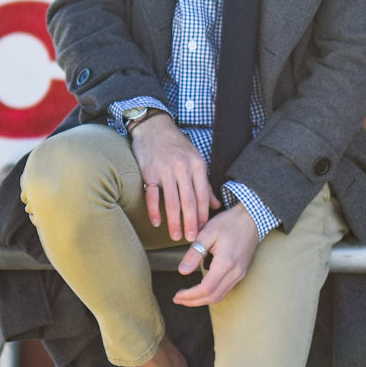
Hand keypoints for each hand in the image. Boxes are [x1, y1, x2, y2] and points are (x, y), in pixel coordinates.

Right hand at [130, 112, 217, 242]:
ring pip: (172, 200)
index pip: (202, 195)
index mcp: (197, 165)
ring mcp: (165, 170)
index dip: (203, 215)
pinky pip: (153, 195)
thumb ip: (205, 184)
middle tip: (191, 239)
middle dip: (191, 222)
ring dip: (174, 221)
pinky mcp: (149, 172)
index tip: (203, 230)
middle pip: (188, 201)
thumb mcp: (196, 160)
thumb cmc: (176, 145)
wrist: (154, 127)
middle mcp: (182, 168)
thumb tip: (216, 205)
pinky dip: (154, 210)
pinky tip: (157, 223)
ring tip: (175, 236)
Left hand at [173, 204, 260, 307]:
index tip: (177, 295)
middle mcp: (235, 272)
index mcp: (226, 263)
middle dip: (193, 301)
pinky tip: (200, 290)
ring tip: (186, 297)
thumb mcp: (208, 233)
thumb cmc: (229, 223)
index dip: (190, 295)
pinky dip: (211, 295)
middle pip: (213, 297)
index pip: (206, 288)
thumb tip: (182, 271)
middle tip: (177, 299)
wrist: (252, 218)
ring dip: (202, 300)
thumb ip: (194, 253)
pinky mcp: (240, 273)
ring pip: (220, 296)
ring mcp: (239, 274)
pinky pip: (225, 290)